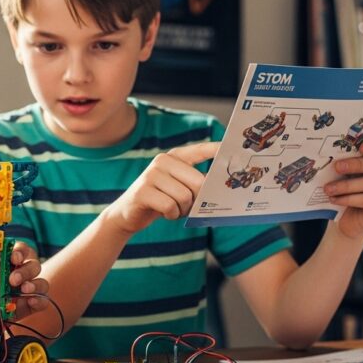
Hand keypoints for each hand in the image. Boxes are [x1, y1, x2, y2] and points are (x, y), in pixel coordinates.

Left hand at [0, 241, 49, 319]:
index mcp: (12, 262)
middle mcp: (24, 273)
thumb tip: (0, 263)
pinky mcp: (33, 304)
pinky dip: (39, 300)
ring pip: (42, 283)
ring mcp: (30, 289)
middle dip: (25, 271)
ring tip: (23, 290)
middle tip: (13, 280)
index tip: (14, 258)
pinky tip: (31, 301)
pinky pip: (43, 301)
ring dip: (34, 285)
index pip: (21, 250)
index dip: (20, 251)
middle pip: (34, 265)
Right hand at [101, 141, 218, 233]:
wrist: (128, 213)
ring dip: (183, 209)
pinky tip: (165, 213)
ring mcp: (151, 175)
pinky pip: (170, 206)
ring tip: (175, 209)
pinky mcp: (142, 191)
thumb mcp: (179, 187)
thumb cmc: (160, 200)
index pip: (201, 149)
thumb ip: (196, 182)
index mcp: (175, 156)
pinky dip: (172, 215)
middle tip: (189, 206)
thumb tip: (220, 186)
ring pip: (184, 196)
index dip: (218, 149)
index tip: (234, 147)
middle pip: (197, 181)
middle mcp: (163, 161)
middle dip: (197, 199)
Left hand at [325, 140, 362, 238]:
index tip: (362, 147)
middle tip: (337, 167)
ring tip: (328, 189)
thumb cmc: (345, 192)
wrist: (347, 220)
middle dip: (356, 164)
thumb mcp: (344, 176)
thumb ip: (344, 165)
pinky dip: (348, 199)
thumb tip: (329, 158)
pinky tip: (334, 199)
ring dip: (347, 185)